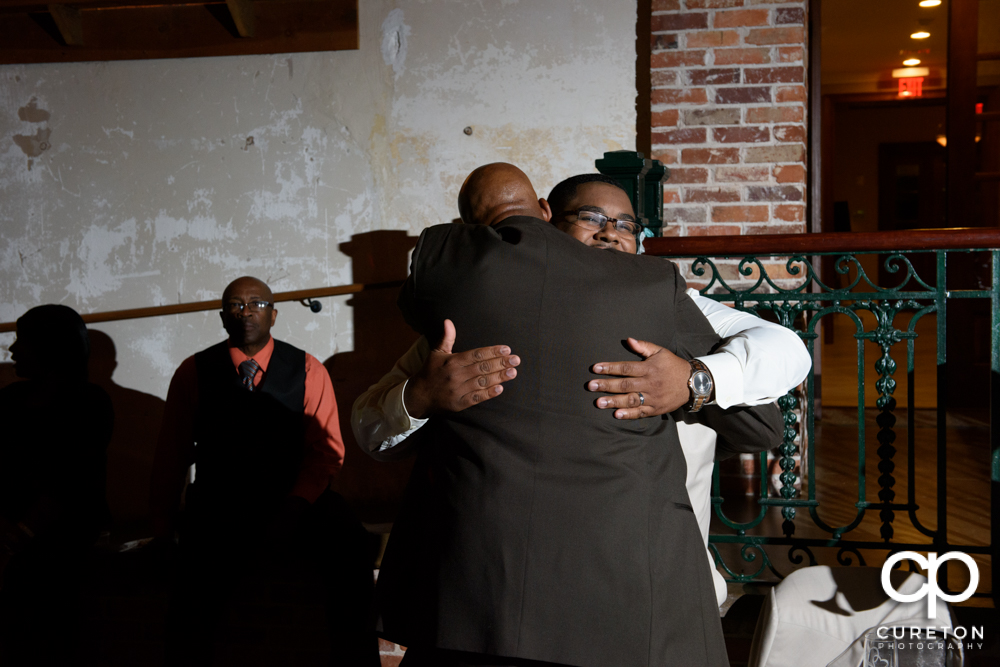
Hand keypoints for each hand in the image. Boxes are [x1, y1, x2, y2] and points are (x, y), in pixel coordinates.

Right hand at [403, 319, 518, 418]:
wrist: (418, 396)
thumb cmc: (430, 371)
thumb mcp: (436, 353)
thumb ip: (447, 338)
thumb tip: (448, 321)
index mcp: (452, 361)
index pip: (476, 354)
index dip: (492, 351)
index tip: (506, 349)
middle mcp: (456, 375)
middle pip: (483, 367)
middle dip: (501, 363)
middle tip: (516, 360)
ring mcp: (458, 390)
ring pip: (482, 382)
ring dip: (499, 377)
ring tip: (513, 372)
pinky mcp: (459, 403)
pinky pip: (476, 398)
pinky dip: (488, 393)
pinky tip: (500, 388)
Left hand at [587, 338, 691, 418]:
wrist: (693, 383)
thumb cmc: (673, 365)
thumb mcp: (660, 351)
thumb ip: (643, 347)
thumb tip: (628, 340)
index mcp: (649, 368)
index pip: (626, 368)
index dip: (610, 368)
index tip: (595, 368)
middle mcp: (650, 383)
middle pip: (625, 384)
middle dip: (607, 385)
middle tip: (591, 386)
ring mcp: (653, 397)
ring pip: (631, 400)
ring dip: (614, 401)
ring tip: (599, 403)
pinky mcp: (656, 409)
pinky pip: (641, 412)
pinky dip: (629, 414)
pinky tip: (616, 414)